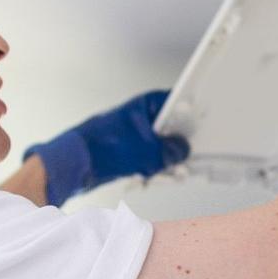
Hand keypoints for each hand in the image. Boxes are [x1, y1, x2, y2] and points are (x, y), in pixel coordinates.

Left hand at [24, 89, 189, 206]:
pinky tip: (151, 176)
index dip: (191, 113)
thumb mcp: (148, 150)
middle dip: (179, 145)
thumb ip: (172, 150)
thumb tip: (183, 150)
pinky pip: (150, 158)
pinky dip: (154, 168)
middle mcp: (141, 117)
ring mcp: (134, 135)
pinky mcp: (128, 152)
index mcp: (146, 105)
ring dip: (166, 161)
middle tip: (187, 157)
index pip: (177, 102)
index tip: (204, 124)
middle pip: (172, 127)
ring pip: (161, 146)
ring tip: (168, 172)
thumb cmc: (104, 147)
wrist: (74, 164)